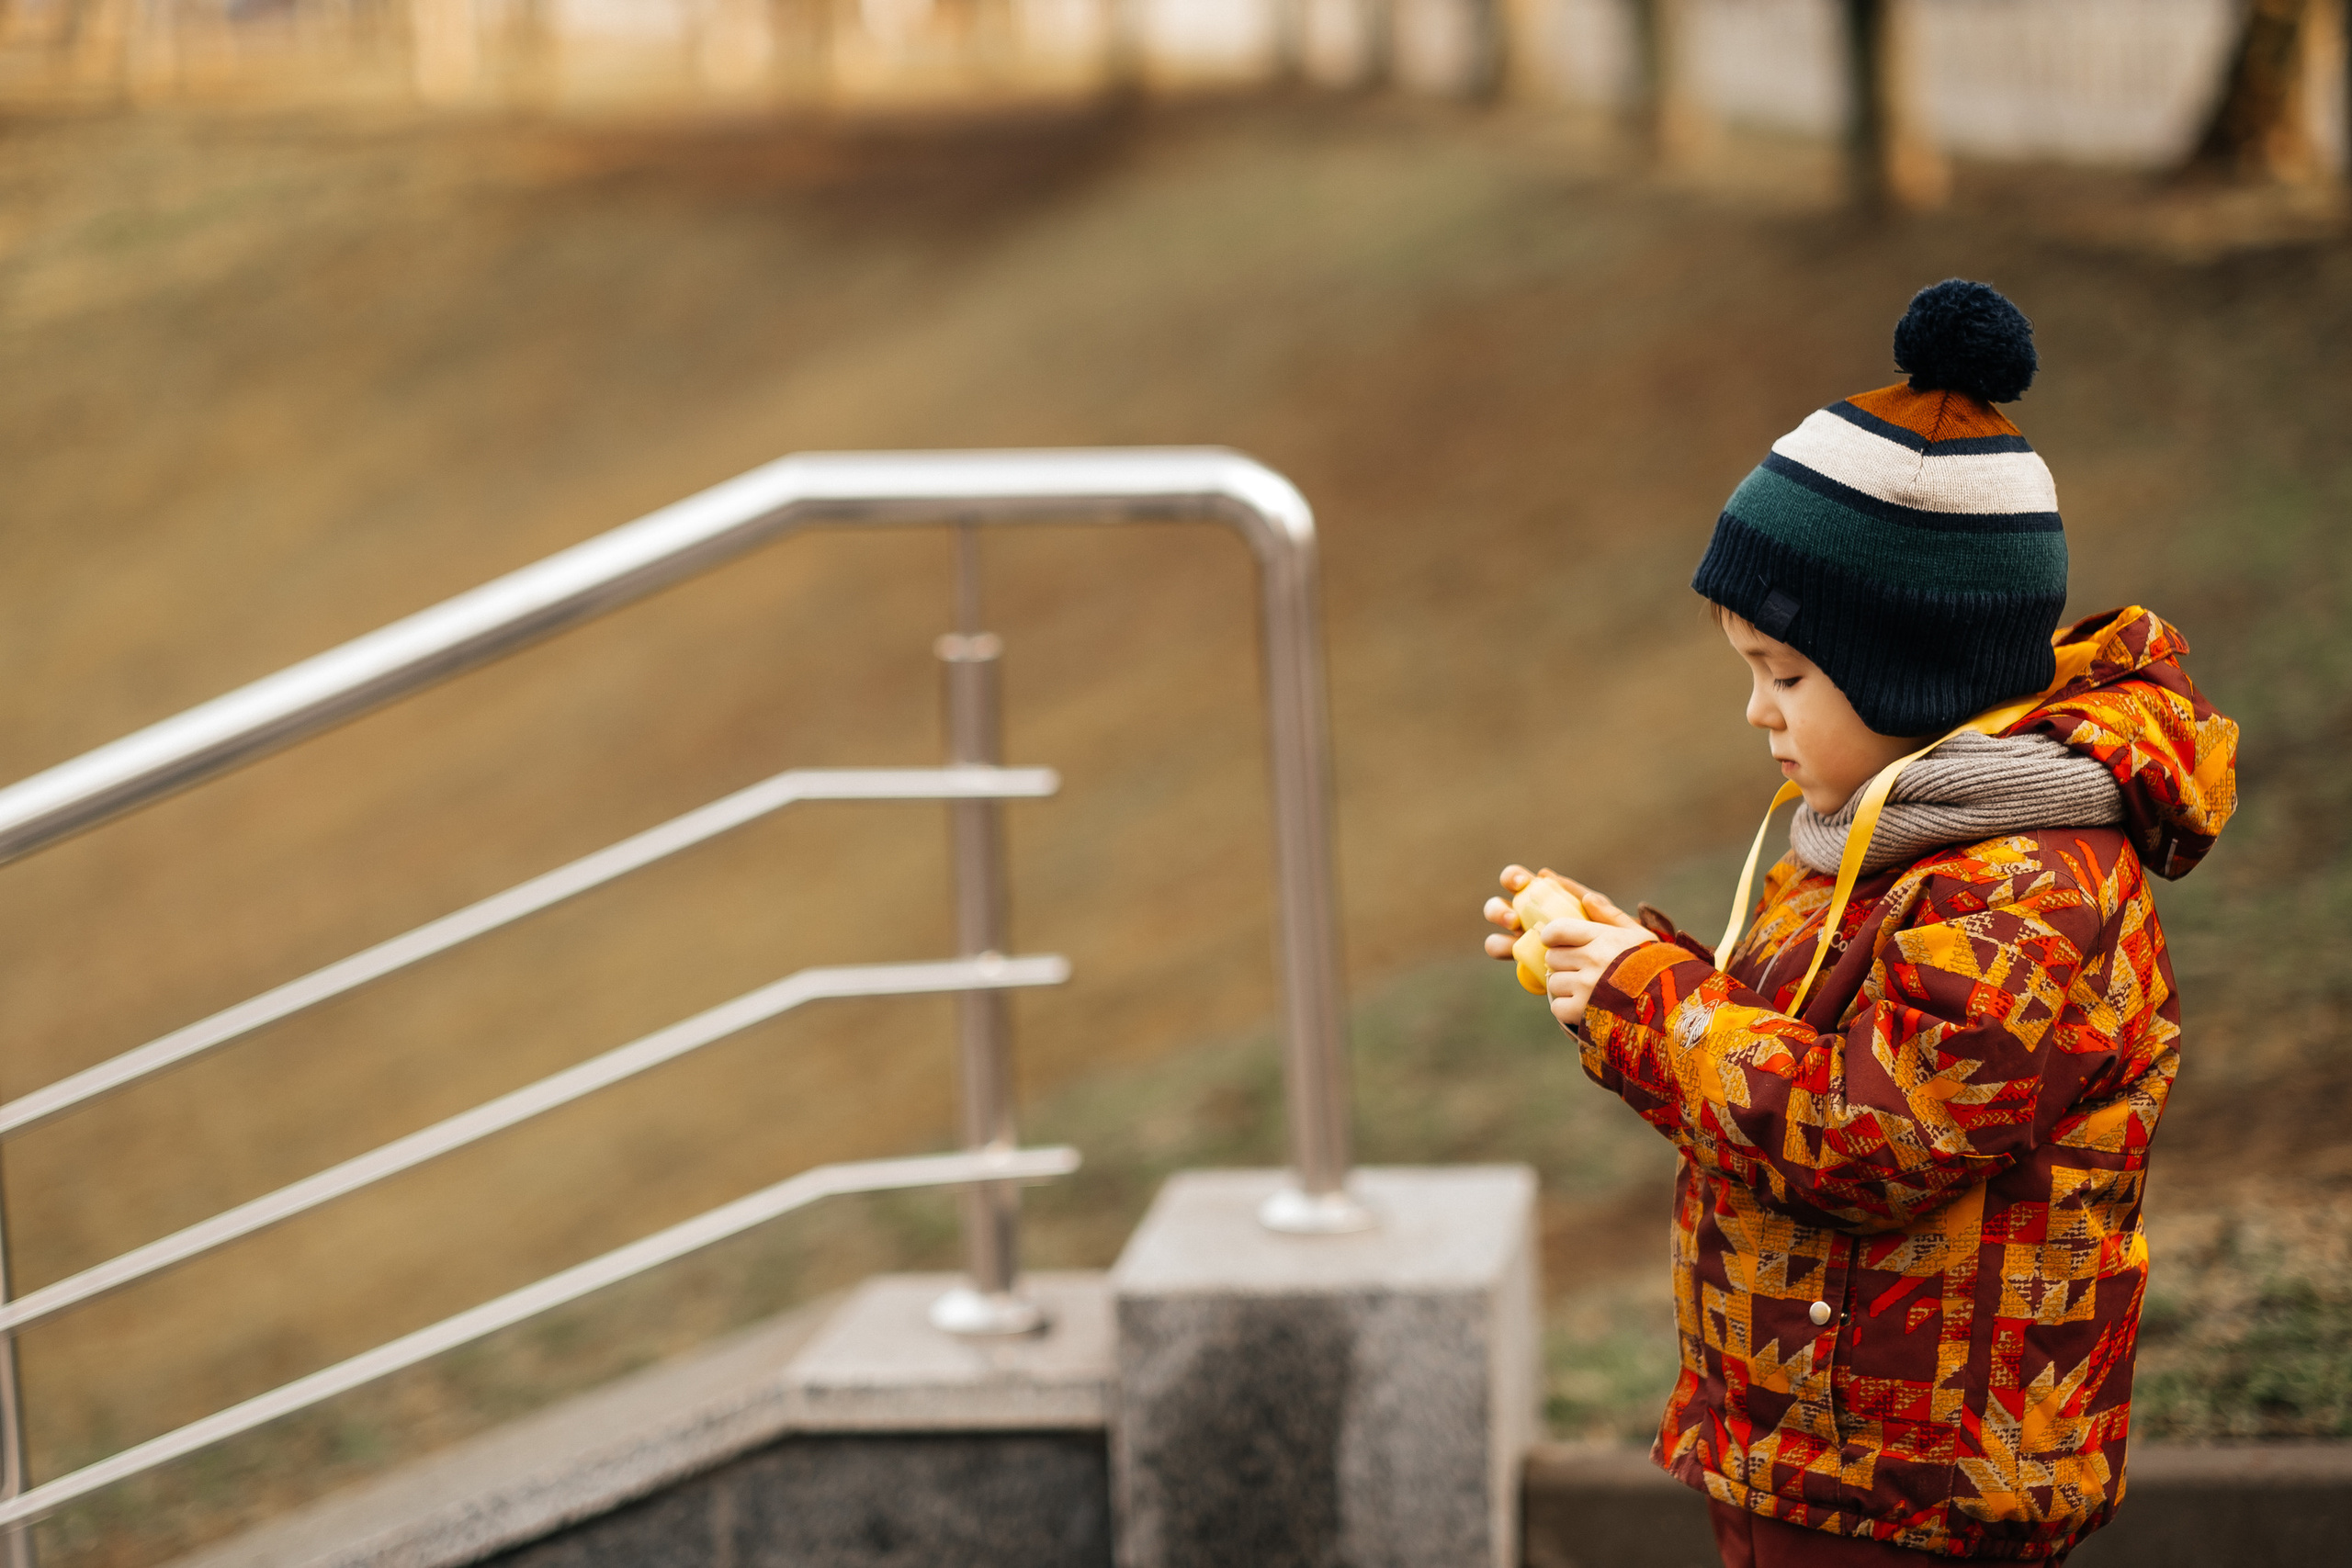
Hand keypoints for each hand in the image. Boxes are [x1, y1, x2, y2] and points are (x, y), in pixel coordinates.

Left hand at [1480, 866, 1654, 1025]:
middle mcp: (1592, 960)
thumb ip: (1611, 916)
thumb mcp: (1638, 935)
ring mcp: (1586, 987)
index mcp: (1603, 938)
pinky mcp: (1582, 1013)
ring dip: (1565, 986)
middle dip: (1563, 962)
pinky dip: (1566, 1008)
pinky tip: (1584, 1006)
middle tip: (1580, 968)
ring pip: (1553, 982)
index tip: (1554, 941)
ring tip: (1586, 989)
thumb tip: (1587, 898)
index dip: (1551, 935)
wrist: (1671, 1006)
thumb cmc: (1656, 967)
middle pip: (1552, 957)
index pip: (1557, 930)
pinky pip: (1556, 1006)